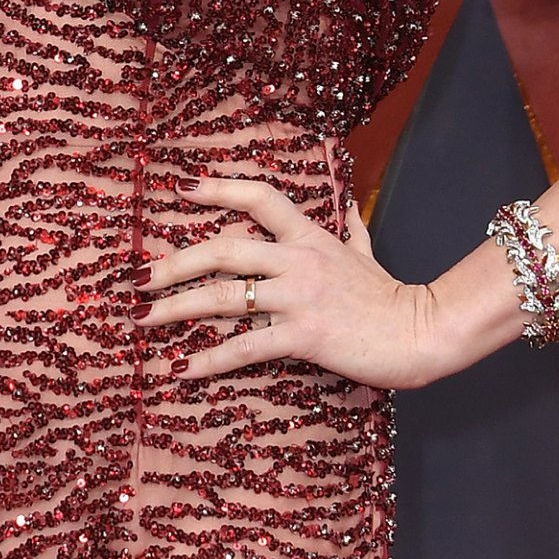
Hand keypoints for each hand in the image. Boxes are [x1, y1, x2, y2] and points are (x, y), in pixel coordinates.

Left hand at [140, 179, 445, 389]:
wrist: (422, 332)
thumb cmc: (391, 298)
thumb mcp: (369, 255)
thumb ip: (353, 230)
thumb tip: (350, 208)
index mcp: (310, 237)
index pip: (260, 197)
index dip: (220, 188)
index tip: (181, 188)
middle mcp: (298, 260)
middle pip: (223, 250)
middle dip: (174, 263)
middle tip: (136, 277)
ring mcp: (299, 297)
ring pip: (223, 297)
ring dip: (175, 308)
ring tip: (141, 319)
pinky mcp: (303, 335)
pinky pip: (245, 346)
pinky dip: (209, 359)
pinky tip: (181, 370)